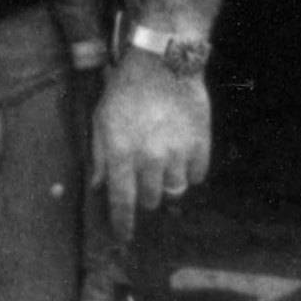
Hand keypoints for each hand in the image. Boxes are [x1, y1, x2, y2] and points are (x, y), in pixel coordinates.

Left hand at [91, 51, 211, 242]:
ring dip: (167, 183)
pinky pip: (197, 175)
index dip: (122, 223)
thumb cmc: (124, 91)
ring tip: (161, 162)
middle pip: (151, 200)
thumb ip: (100, 156)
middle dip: (144, 194)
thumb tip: (99, 186)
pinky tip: (181, 153)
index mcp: (121, 153)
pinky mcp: (201, 145)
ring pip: (175, 190)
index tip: (123, 236)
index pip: (122, 201)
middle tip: (142, 178)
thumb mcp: (100, 120)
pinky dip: (189, 170)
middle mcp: (150, 159)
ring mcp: (178, 153)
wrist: (162, 64)